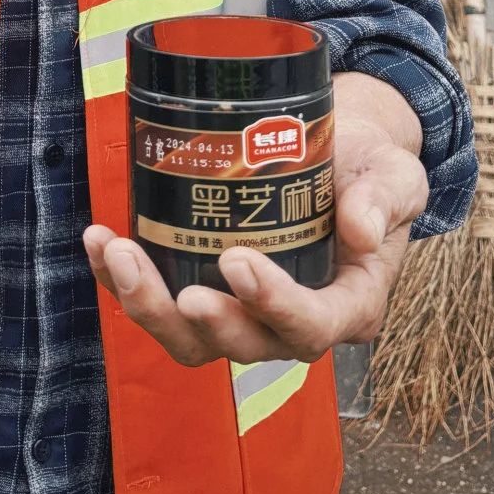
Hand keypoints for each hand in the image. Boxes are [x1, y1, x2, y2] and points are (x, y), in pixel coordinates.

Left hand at [82, 111, 428, 369]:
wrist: (344, 147)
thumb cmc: (371, 167)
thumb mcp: (395, 176)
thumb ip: (383, 198)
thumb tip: (361, 229)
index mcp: (347, 305)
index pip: (311, 325)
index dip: (274, 305)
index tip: (238, 261)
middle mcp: (290, 321)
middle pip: (243, 346)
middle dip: (207, 323)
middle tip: (182, 288)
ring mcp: (244, 308)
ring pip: (191, 337)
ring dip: (149, 304)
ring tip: (117, 252)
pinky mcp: (206, 282)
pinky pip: (161, 297)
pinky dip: (122, 277)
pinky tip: (98, 240)